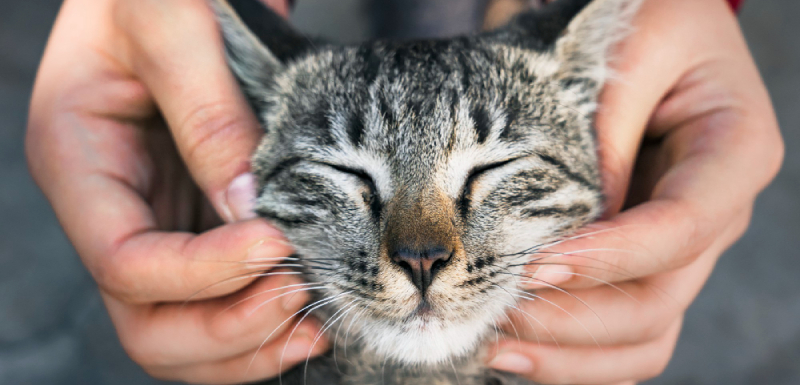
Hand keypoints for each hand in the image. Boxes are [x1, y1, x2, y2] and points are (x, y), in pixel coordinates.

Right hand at [26, 0, 325, 382]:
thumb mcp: (169, 22)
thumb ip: (206, 112)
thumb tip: (250, 208)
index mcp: (78, 162)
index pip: (125, 261)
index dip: (202, 274)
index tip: (278, 245)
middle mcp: (112, 209)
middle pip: (146, 322)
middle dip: (225, 327)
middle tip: (301, 295)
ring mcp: (157, 223)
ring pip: (182, 330)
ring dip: (247, 342)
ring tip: (315, 320)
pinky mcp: (199, 224)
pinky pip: (219, 301)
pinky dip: (262, 324)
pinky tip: (311, 315)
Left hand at [487, 0, 782, 383]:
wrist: (643, 27)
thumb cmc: (643, 18)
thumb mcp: (632, 47)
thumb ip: (605, 136)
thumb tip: (567, 233)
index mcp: (733, 154)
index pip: (681, 228)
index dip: (610, 258)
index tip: (534, 264)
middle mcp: (715, 214)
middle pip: (658, 300)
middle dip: (575, 319)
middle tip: (494, 315)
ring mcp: (679, 246)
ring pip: (643, 334)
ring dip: (571, 355)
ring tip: (493, 349)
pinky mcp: (640, 260)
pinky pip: (620, 328)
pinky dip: (573, 351)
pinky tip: (517, 347)